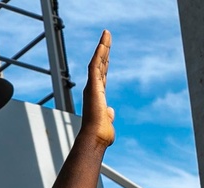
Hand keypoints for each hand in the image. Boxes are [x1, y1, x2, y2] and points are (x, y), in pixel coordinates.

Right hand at [82, 30, 115, 147]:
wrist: (96, 137)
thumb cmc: (102, 134)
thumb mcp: (107, 121)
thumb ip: (108, 114)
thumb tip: (111, 111)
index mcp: (98, 95)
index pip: (102, 74)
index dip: (105, 62)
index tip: (107, 52)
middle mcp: (93, 88)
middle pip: (100, 64)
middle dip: (104, 49)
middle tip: (108, 35)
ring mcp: (92, 86)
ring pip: (97, 61)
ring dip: (103, 47)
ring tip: (107, 33)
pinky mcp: (93, 86)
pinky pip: (95, 66)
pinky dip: (99, 55)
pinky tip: (103, 44)